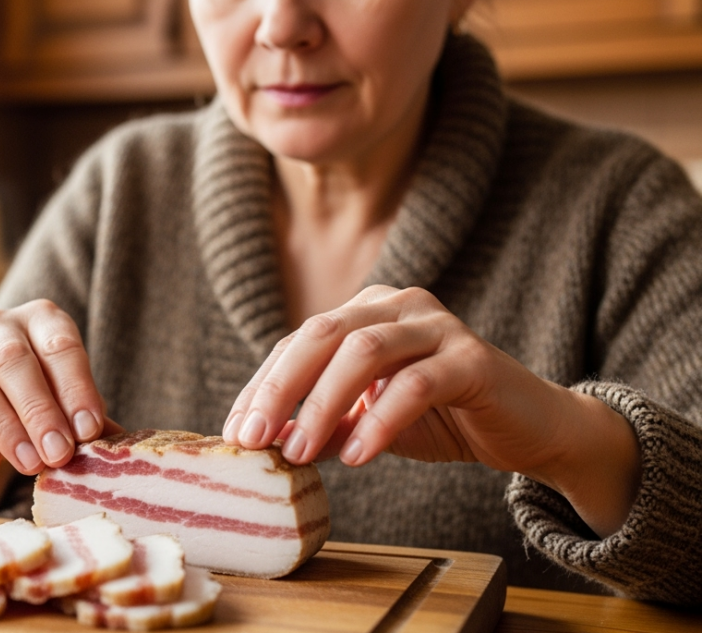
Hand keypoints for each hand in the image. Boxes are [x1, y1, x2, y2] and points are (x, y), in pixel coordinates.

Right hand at [0, 299, 107, 477]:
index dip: (75, 388)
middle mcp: (0, 326)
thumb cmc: (51, 391)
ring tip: (29, 465)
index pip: (59, 346)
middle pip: (13, 361)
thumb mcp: (73, 394)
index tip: (88, 430)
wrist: (2, 394)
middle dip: (38, 410)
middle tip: (58, 453)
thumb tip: (113, 450)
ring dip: (4, 427)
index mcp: (43, 318)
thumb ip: (88, 417)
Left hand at [223, 285, 640, 535]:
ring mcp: (437, 325)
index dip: (261, 386)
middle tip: (254, 438)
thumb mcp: (367, 422)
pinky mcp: (473, 358)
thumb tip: (263, 441)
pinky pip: (416, 384)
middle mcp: (396, 305)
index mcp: (364, 312)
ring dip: (323, 404)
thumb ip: (322, 424)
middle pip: (321, 334)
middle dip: (280, 388)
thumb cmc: (441, 418)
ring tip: (300, 453)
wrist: (529, 429)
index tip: (234, 432)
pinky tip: (358, 456)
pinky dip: (379, 421)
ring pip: (363, 351)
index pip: (297, 342)